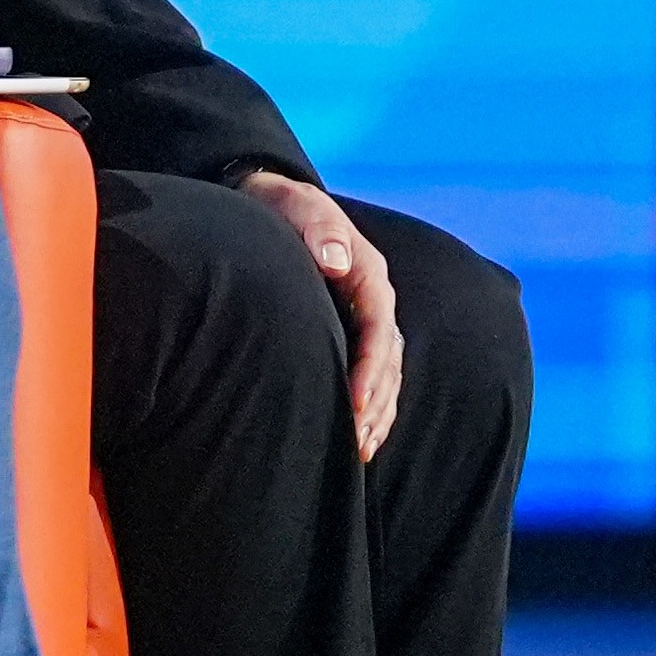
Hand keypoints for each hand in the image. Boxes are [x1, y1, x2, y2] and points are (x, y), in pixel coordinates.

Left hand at [241, 168, 401, 458]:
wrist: (268, 203)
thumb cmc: (278, 206)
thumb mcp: (294, 205)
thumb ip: (316, 227)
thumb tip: (337, 259)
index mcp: (367, 272)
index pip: (378, 329)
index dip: (369, 368)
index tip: (355, 403)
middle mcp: (374, 300)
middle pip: (387, 360)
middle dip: (376, 403)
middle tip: (355, 442)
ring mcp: (366, 319)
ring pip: (386, 374)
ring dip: (377, 414)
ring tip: (358, 452)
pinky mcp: (352, 333)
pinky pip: (373, 376)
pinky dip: (371, 408)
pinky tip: (357, 440)